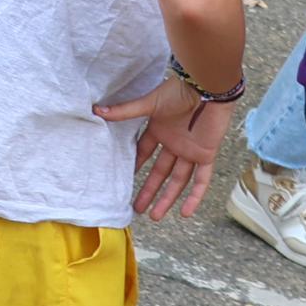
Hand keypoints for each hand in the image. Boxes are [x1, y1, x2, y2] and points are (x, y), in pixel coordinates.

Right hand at [100, 77, 231, 219]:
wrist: (207, 89)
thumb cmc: (178, 91)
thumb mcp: (149, 103)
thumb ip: (126, 111)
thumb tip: (98, 110)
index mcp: (159, 131)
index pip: (145, 153)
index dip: (136, 166)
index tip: (125, 181)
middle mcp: (174, 144)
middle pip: (160, 173)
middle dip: (149, 190)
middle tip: (137, 208)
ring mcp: (190, 151)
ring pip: (178, 181)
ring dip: (167, 198)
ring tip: (155, 216)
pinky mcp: (206, 155)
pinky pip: (201, 180)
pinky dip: (195, 196)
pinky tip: (186, 212)